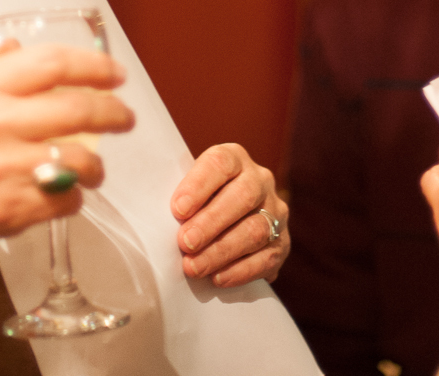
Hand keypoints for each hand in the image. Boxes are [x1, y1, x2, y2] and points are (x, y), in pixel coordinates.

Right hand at [0, 43, 135, 273]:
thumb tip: (13, 47)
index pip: (51, 63)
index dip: (94, 66)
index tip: (115, 74)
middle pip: (78, 109)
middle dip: (114, 113)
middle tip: (124, 118)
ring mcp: (2, 169)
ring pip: (80, 161)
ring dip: (96, 165)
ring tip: (94, 167)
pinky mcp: (8, 211)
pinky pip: (64, 200)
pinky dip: (73, 198)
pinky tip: (64, 195)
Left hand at [170, 143, 288, 286]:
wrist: (228, 224)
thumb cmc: (198, 204)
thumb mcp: (189, 190)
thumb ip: (180, 199)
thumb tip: (155, 218)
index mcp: (235, 159)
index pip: (220, 164)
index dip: (199, 185)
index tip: (177, 209)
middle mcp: (260, 180)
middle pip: (242, 196)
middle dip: (211, 222)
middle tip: (185, 243)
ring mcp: (276, 211)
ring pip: (255, 229)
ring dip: (221, 251)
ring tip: (194, 267)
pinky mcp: (283, 242)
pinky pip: (266, 257)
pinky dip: (240, 270)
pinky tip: (218, 278)